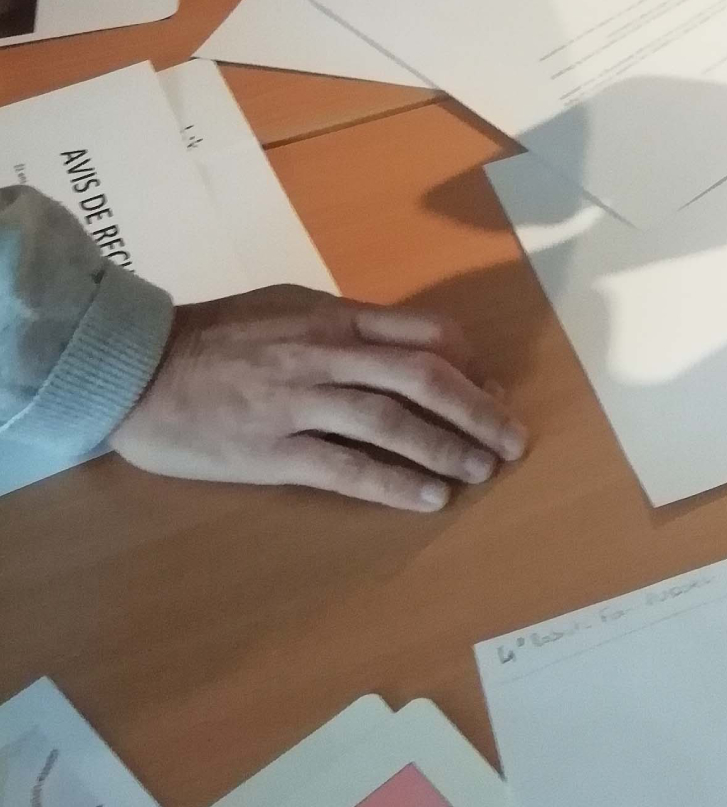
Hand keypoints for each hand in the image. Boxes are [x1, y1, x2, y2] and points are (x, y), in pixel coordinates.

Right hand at [110, 288, 526, 510]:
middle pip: (423, 377)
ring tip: (482, 472)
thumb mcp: (285, 307)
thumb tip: (405, 345)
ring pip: (392, 422)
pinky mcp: (270, 449)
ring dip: (447, 449)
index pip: (424, 333)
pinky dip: (393, 484)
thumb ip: (343, 326)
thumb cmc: (212, 337)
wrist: (134, 366)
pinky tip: (429, 499)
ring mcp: (298, 402)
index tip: (494, 391)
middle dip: (478, 410)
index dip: (470, 364)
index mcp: (332, 317)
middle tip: (513, 441)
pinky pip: (344, 468)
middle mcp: (324, 354)